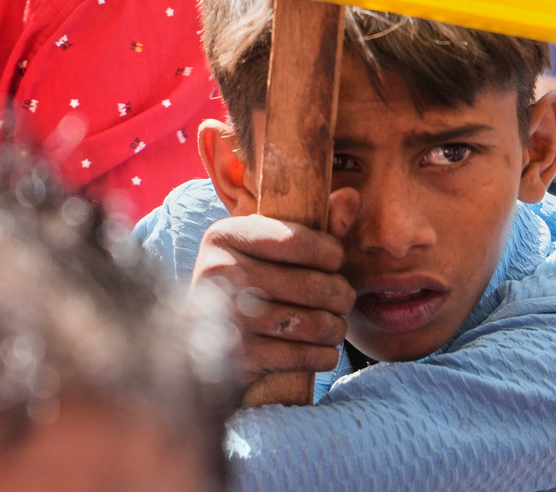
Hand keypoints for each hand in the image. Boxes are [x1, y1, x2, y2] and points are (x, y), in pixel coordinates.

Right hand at [190, 189, 360, 395]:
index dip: (331, 253)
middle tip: (343, 299)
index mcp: (225, 236)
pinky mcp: (237, 358)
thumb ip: (315, 222)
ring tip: (335, 325)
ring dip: (335, 327)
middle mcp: (218, 273)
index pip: (297, 241)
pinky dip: (323, 355)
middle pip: (311, 285)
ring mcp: (225, 318)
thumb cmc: (250, 286)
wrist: (204, 347)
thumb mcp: (271, 247)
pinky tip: (323, 350)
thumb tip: (352, 197)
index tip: (337, 261)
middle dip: (341, 294)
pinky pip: (302, 356)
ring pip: (311, 323)